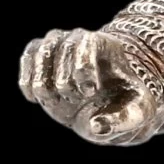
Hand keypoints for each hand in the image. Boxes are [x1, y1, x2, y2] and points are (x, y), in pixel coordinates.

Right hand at [18, 28, 163, 144]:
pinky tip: (36, 100)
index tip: (90, 92)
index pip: (87, 41)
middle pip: (62, 49)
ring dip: (44, 83)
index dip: (82, 68)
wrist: (105, 102)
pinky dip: (28, 81)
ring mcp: (60, 45)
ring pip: (40, 51)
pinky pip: (28, 56)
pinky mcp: (43, 56)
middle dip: (65, 83)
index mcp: (108, 44)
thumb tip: (96, 126)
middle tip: (77, 99)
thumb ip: (122, 121)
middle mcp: (81, 38)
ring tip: (58, 99)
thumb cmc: (123, 104)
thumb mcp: (135, 113)